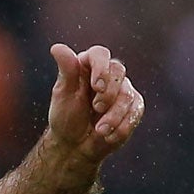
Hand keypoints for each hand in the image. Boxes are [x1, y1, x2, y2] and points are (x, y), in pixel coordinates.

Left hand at [45, 43, 144, 164]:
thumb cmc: (66, 118)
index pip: (100, 54)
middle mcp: (108, 74)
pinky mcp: (133, 107)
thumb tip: (57, 48)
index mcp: (88, 65)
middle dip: (108, 94)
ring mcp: (122, 91)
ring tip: (100, 130)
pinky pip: (136, 111)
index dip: (101, 68)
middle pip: (118, 71)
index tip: (96, 87)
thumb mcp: (63, 95)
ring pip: (128, 95)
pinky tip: (109, 135)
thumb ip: (66, 71)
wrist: (76, 146)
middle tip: (96, 109)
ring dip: (114, 116)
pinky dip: (123, 126)